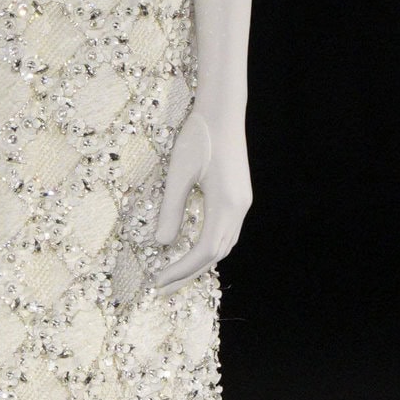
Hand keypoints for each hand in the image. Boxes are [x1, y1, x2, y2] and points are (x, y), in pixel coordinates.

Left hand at [151, 109, 250, 293]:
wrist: (223, 111)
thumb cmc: (198, 136)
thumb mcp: (179, 173)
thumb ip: (172, 208)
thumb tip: (161, 244)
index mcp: (226, 205)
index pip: (204, 251)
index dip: (181, 269)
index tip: (158, 280)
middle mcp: (239, 208)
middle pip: (216, 254)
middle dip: (188, 273)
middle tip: (161, 288)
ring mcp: (242, 202)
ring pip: (224, 244)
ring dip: (200, 263)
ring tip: (175, 275)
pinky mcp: (239, 195)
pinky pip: (226, 231)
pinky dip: (209, 247)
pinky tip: (193, 249)